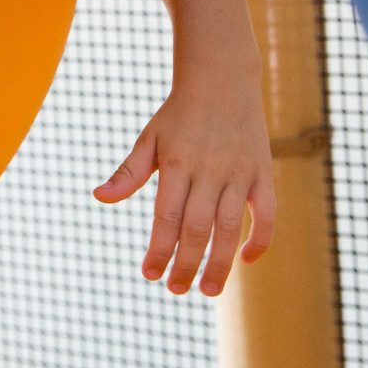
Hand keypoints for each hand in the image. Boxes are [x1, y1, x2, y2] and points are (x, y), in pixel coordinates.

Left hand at [93, 72, 275, 296]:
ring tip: (209, 290)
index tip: (149, 274)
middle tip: (177, 290)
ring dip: (221, 263)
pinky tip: (248, 259)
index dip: (159, 248)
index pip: (166, 216)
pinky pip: (267, 212)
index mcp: (177, 162)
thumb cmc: (179, 114)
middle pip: (198, 228)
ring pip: (231, 226)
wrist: (222, 78)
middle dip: (186, 264)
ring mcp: (239, 172)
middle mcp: (209, 170)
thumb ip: (129, 172)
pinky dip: (261, 238)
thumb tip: (100, 197)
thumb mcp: (149, 138)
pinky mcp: (262, 171)